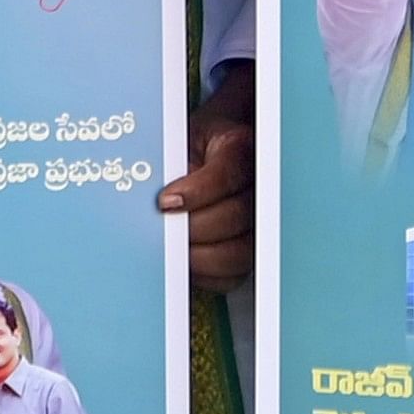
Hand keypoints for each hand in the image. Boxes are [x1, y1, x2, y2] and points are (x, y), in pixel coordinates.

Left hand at [160, 63, 255, 289]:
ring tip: (173, 250)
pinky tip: (187, 264)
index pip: (227, 174)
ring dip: (202, 257)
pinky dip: (208, 275)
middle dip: (195, 228)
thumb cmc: (192, 145)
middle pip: (237, 216)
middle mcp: (257, 187)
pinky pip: (235, 275)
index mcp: (240, 149)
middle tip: (165, 230)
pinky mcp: (249, 249)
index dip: (197, 192)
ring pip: (241, 251)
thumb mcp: (181, 139)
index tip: (166, 202)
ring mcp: (258, 222)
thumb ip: (173, 159)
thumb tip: (156, 191)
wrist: (209, 152)